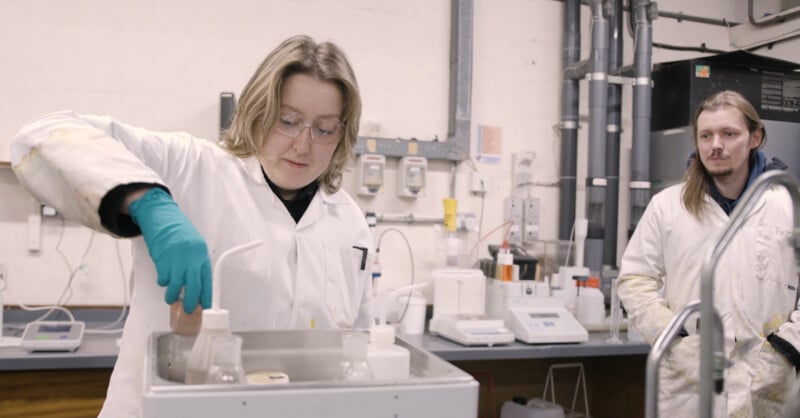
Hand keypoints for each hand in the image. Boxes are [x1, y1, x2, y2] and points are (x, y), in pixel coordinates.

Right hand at [128, 188, 211, 312]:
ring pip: (175, 286)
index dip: (206, 297)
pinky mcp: (162, 261)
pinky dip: (163, 283)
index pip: (207, 282)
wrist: (164, 219)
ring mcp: (176, 261)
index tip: (205, 308)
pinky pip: (163, 279)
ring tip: (172, 298)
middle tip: (188, 310)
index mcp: (201, 256)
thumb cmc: (181, 234)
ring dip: (173, 296)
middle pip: (193, 287)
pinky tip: (164, 279)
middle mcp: (191, 259)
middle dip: (190, 302)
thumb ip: (197, 265)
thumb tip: (197, 287)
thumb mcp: (195, 247)